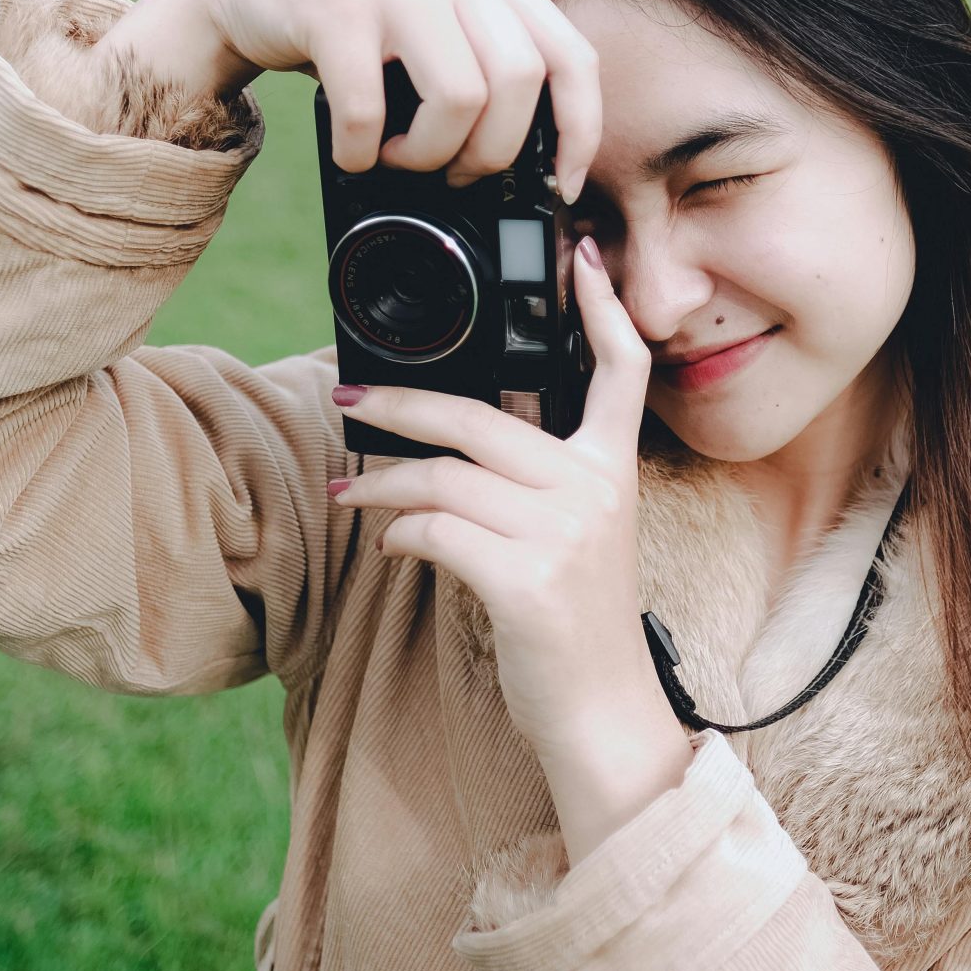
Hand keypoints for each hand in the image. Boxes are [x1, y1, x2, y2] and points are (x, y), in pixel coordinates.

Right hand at [95, 0, 602, 201]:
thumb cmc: (346, 30)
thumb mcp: (429, 33)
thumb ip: (483, 67)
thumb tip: (539, 168)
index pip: (570, 55)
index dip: (578, 131)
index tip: (560, 186)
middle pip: (519, 84)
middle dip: (490, 154)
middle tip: (451, 175)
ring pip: (460, 98)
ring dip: (427, 156)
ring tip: (395, 158)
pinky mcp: (335, 0)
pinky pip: (372, 108)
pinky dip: (363, 152)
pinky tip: (353, 152)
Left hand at [323, 235, 667, 757]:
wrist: (601, 713)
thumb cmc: (575, 625)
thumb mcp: (578, 538)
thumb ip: (539, 483)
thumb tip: (448, 443)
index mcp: (611, 472)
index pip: (621, 371)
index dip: (603, 309)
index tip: (582, 258)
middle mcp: (595, 491)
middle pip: (480, 417)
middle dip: (399, 405)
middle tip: (349, 398)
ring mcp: (564, 535)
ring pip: (444, 478)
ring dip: (381, 484)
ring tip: (351, 494)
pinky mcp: (527, 580)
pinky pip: (436, 532)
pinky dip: (400, 535)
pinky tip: (390, 544)